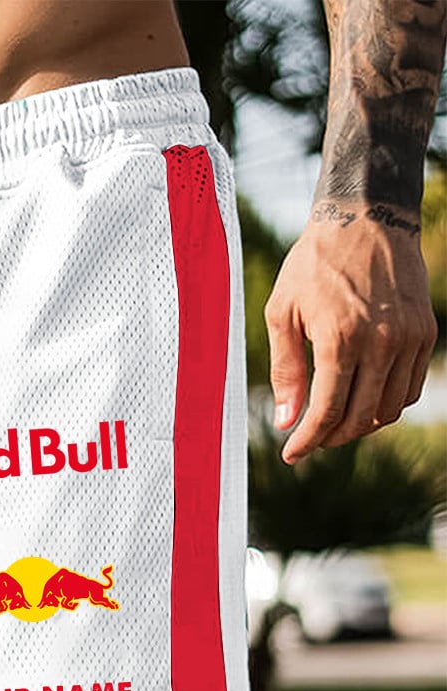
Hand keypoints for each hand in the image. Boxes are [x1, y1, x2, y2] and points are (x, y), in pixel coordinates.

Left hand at [264, 208, 436, 463]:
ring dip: (360, 425)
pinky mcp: (424, 332)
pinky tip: (362, 400)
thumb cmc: (313, 265)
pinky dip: (386, 405)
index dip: (308, 440)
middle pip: (360, 418)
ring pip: (388, 409)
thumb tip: (286, 421)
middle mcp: (381, 343)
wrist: (365, 218)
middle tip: (309, 440)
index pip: (327, 411)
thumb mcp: (282, 313)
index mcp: (340, 339)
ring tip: (333, 423)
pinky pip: (409, 388)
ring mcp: (408, 339)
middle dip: (331, 438)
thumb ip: (285, 371)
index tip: (291, 455)